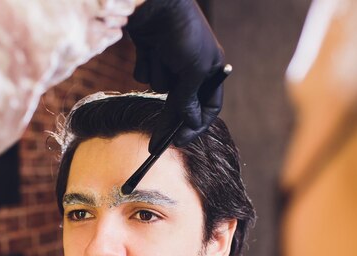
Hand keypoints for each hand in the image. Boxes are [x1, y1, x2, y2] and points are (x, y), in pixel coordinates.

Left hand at [127, 0, 224, 150]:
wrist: (155, 3)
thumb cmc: (183, 32)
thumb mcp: (193, 70)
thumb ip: (189, 100)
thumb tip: (189, 123)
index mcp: (211, 69)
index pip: (209, 107)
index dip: (196, 125)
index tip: (179, 141)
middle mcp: (192, 67)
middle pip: (182, 103)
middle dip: (170, 117)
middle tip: (156, 141)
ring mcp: (170, 60)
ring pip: (160, 87)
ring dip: (158, 76)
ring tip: (159, 54)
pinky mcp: (151, 54)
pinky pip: (145, 73)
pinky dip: (145, 64)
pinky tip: (148, 48)